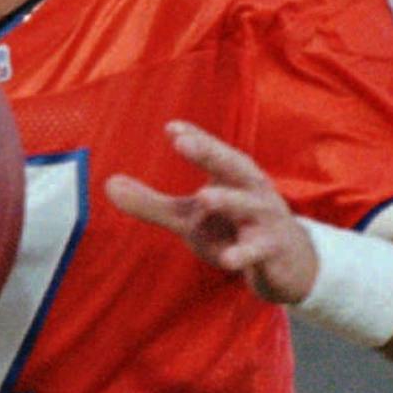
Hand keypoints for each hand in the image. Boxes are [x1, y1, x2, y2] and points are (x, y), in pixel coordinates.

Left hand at [107, 121, 318, 305]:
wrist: (285, 264)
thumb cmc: (232, 230)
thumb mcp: (188, 218)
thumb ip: (151, 202)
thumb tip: (108, 184)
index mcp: (232, 176)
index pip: (212, 152)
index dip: (194, 139)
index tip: (170, 128)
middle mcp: (251, 190)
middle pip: (232, 166)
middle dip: (210, 153)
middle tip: (184, 142)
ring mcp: (265, 219)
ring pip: (248, 206)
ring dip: (228, 200)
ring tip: (204, 197)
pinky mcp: (272, 249)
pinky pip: (257, 250)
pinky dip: (243, 253)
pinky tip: (228, 260)